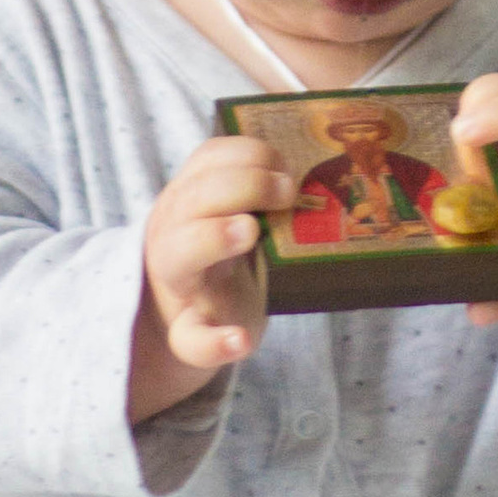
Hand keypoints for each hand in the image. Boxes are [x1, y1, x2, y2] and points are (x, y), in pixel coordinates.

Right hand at [132, 133, 291, 414]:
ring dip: (215, 236)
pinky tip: (239, 340)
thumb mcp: (230, 213)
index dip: (248, 154)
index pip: (207, 159)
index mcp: (191, 200)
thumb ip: (260, 190)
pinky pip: (189, 339)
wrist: (186, 314)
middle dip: (242, 186)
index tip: (286, 166)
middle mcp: (176, 235)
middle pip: (193, 199)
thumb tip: (321, 175)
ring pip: (180, 255)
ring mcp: (181, 285)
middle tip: (287, 193)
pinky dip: (213, 341)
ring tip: (250, 231)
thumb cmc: (223, 253)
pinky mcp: (190, 332)